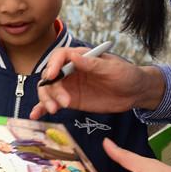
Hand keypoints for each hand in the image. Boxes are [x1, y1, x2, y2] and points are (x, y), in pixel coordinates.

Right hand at [30, 47, 165, 118]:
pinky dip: (42, 108)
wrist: (135, 93)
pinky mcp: (70, 100)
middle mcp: (70, 70)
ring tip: (55, 110)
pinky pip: (53, 102)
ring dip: (47, 99)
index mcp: (80, 57)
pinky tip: (35, 115)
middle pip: (50, 75)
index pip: (59, 57)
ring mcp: (69, 86)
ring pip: (48, 90)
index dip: (52, 65)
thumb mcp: (112, 68)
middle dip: (51, 89)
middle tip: (64, 103)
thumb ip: (93, 64)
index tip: (52, 76)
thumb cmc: (126, 75)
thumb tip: (74, 56)